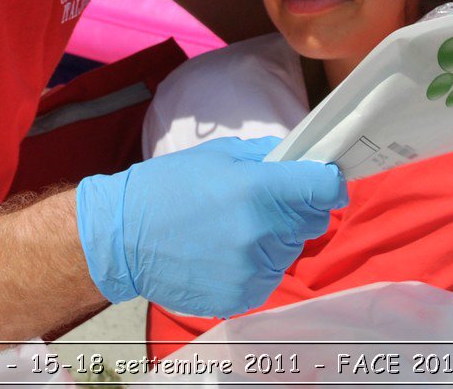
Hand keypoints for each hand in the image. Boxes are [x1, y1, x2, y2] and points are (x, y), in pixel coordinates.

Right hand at [75, 136, 346, 317]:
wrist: (123, 236)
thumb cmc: (169, 187)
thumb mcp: (220, 155)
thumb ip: (268, 156)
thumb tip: (302, 159)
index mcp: (258, 190)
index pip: (324, 189)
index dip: (329, 183)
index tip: (325, 182)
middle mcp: (261, 233)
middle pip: (312, 221)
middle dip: (296, 209)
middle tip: (262, 203)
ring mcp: (253, 269)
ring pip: (290, 250)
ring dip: (274, 239)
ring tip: (231, 229)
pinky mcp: (242, 297)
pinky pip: (269, 276)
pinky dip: (256, 265)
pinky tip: (224, 253)